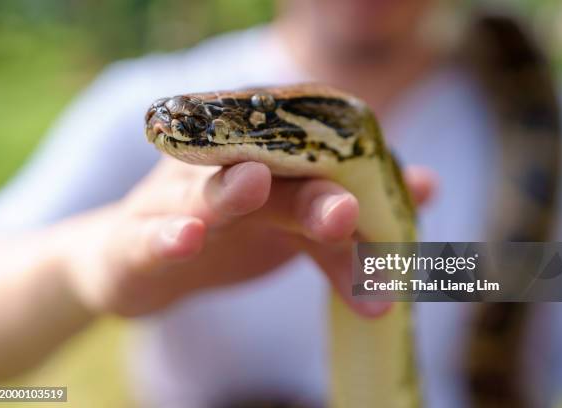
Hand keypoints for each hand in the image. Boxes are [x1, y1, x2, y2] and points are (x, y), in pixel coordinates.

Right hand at [63, 158, 435, 316]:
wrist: (143, 260)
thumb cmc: (230, 236)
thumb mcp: (294, 231)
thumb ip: (351, 218)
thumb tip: (427, 185)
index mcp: (260, 156)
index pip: (315, 162)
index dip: (362, 182)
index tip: (415, 199)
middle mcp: (218, 166)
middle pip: (265, 169)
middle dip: (308, 192)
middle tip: (346, 211)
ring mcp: (171, 198)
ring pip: (201, 190)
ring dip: (228, 189)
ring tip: (254, 184)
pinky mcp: (134, 239)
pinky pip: (147, 235)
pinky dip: (166, 234)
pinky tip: (186, 235)